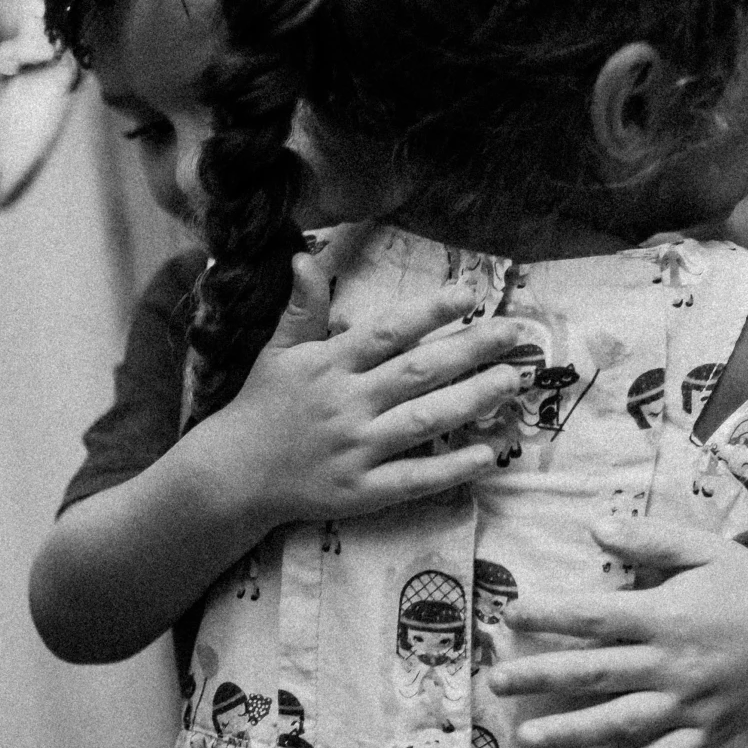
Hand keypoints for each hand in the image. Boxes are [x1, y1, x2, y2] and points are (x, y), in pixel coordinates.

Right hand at [183, 252, 529, 528]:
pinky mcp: (362, 492)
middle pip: (418, 372)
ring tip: (512, 381)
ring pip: (424, 421)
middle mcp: (346, 404)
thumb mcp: (276, 350)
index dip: (431, 310)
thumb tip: (304, 255)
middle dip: (470, 349)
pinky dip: (453, 467)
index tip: (470, 292)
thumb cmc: (262, 406)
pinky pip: (415, 478)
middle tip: (516, 334)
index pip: (388, 331)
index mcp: (329, 365)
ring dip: (473, 401)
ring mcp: (356, 450)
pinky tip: (489, 453)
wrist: (231, 475)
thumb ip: (301, 307)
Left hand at [487, 518, 747, 747]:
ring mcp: (693, 703)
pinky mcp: (710, 732)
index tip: (509, 615)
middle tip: (495, 683)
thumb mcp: (703, 548)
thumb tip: (594, 529)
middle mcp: (675, 662)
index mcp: (668, 613)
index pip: (594, 617)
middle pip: (595, 673)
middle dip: (540, 678)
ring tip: (527, 739)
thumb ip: (648, 540)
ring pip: (621, 724)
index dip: (548, 616)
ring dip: (571, 733)